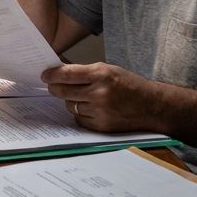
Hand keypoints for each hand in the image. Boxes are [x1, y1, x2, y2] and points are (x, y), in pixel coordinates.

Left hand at [41, 62, 162, 132]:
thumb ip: (85, 71)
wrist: (152, 106)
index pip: (67, 74)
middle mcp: (99, 93)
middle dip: (55, 88)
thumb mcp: (109, 70)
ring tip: (82, 96)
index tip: (45, 75)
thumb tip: (60, 70)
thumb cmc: (130, 85)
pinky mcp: (101, 126)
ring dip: (71, 100)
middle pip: (63, 91)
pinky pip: (79, 119)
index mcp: (102, 75)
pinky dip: (81, 113)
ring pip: (70, 105)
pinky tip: (90, 108)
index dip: (52, 75)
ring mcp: (100, 112)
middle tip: (52, 86)